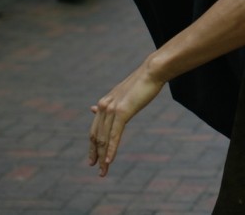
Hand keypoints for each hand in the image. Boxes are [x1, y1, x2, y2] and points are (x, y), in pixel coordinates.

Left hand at [88, 59, 164, 176]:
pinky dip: (111, 149)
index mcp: (104, 103)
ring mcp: (112, 109)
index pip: (94, 130)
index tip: (93, 159)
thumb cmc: (141, 82)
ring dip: (103, 157)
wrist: (152, 72)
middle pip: (96, 136)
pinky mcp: (122, 112)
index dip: (92, 146)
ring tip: (103, 171)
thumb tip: (93, 109)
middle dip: (95, 155)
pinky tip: (109, 161)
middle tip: (97, 170)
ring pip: (104, 138)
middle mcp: (104, 106)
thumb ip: (108, 105)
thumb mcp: (122, 95)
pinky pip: (114, 135)